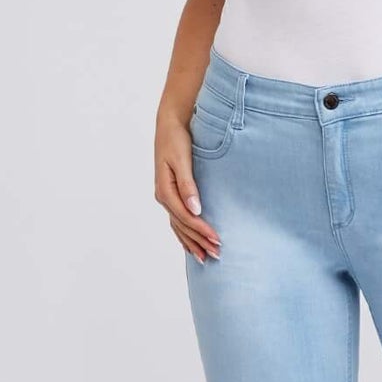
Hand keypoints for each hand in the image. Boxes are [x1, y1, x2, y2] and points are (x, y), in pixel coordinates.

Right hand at [154, 110, 220, 262]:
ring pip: (179, 226)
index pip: (186, 217)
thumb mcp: (182, 159)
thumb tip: (195, 209)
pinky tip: (190, 245)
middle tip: (218, 254)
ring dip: (192, 242)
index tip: (217, 240)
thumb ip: (188, 184)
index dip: (201, 230)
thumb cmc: (177, 139)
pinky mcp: (170, 195)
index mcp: (165, 190)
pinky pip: (176, 221)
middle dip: (200, 241)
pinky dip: (184, 234)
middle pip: (183, 225)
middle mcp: (163, 197)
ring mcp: (165, 197)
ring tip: (206, 258)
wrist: (169, 124)